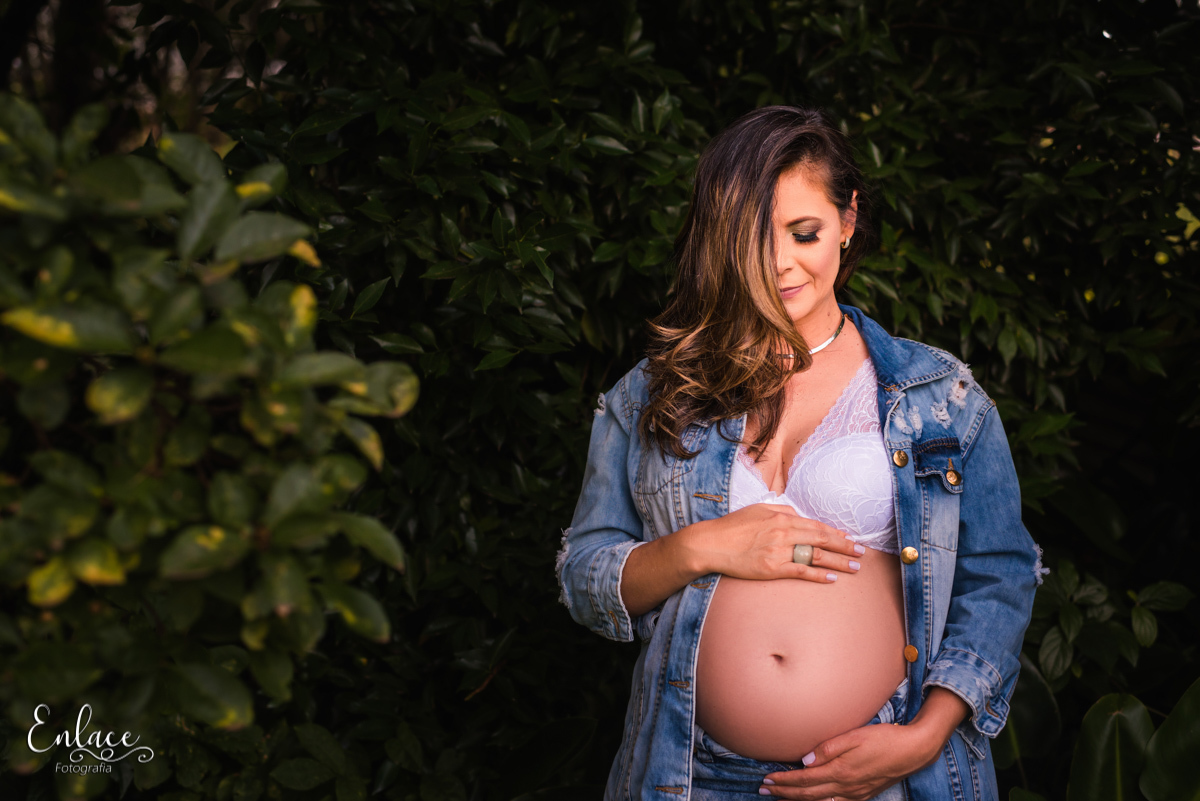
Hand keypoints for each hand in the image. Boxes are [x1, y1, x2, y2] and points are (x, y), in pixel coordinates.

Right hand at [691, 503, 863, 582]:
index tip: (850, 538)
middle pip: (823, 539)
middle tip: (861, 553)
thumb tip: (800, 516)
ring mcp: (779, 551)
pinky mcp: (772, 568)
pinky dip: (819, 575)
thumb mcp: (758, 509)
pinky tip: (832, 578)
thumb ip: (781, 510)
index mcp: (782, 518)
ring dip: (839, 562)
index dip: (836, 533)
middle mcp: (784, 533)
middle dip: (845, 546)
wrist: (712, 543)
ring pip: (816, 556)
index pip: (817, 525)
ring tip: (854, 567)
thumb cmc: (733, 526)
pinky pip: (801, 572)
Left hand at [758, 688, 969, 799]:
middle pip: (808, 794)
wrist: (913, 751)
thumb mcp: (855, 736)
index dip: (784, 781)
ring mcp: (855, 794)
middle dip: (784, 793)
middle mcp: (846, 787)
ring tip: (780, 799)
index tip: (767, 780)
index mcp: (841, 771)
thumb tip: (805, 761)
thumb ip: (828, 748)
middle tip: (764, 790)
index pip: (805, 779)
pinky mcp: (862, 795)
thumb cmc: (884, 739)